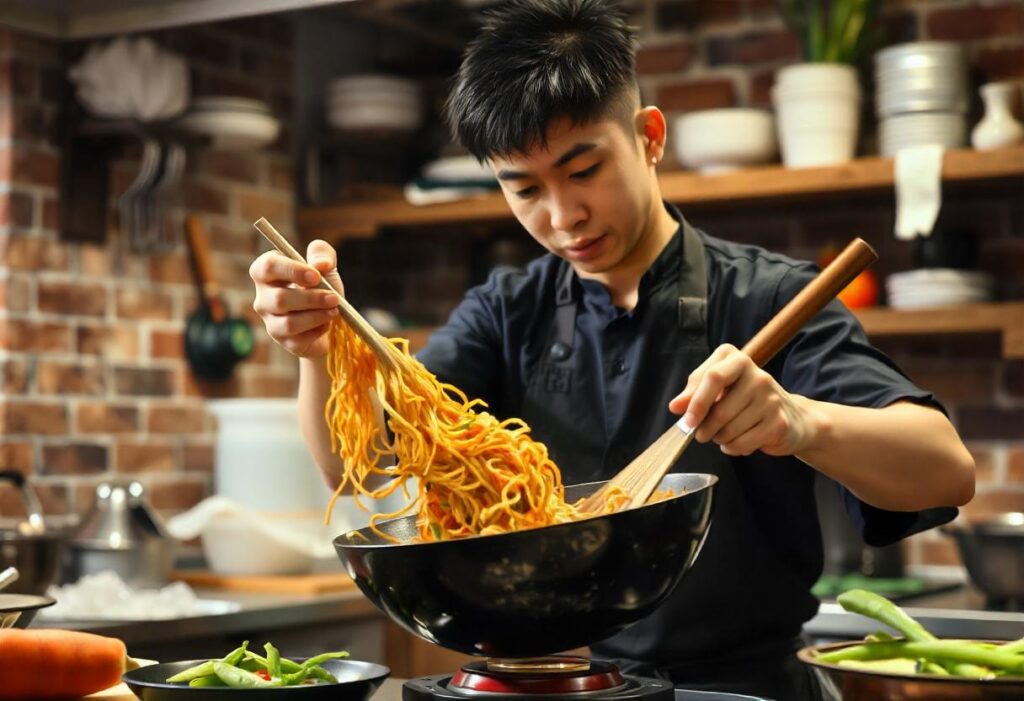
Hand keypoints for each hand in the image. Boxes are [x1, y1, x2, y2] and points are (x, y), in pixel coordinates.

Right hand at [250, 239, 341, 357]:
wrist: (331, 321)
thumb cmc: (322, 289)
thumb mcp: (326, 267)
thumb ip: (323, 254)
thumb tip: (321, 264)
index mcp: (267, 273)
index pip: (267, 266)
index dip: (292, 270)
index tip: (316, 276)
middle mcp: (263, 298)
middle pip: (279, 299)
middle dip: (312, 298)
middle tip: (334, 297)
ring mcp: (271, 322)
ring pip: (289, 323)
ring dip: (317, 316)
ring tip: (335, 310)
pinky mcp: (284, 341)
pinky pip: (299, 339)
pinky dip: (318, 331)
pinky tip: (326, 325)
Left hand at [668, 344, 813, 456]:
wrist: (793, 417)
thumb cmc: (746, 402)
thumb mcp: (720, 390)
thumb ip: (694, 394)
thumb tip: (675, 406)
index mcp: (736, 359)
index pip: (712, 377)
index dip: (695, 402)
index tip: (686, 421)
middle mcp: (757, 374)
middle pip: (719, 409)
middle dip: (705, 428)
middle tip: (702, 434)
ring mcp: (770, 398)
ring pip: (729, 429)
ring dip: (719, 439)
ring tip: (724, 435)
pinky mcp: (778, 422)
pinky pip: (742, 443)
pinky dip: (733, 448)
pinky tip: (738, 442)